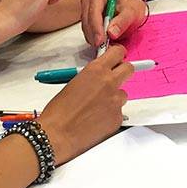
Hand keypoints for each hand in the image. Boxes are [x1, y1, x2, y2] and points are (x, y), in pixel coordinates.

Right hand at [38, 45, 131, 163]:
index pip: (118, 52)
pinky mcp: (118, 118)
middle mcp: (109, 83)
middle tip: (115, 78)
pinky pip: (119, 112)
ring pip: (123, 94)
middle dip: (123, 72)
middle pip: (129, 69)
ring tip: (97, 107)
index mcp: (96, 70)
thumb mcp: (74, 83)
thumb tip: (99, 77)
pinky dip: (110, 115)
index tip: (117, 59)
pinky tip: (96, 120)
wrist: (57, 134)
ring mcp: (116, 101)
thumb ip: (92, 77)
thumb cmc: (59, 111)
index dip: (118, 55)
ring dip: (114, 97)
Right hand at [80, 0, 145, 45]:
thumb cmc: (130, 7)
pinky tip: (103, 41)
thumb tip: (111, 33)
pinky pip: (87, 31)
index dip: (96, 28)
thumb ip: (122, 22)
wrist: (130, 7)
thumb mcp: (131, 13)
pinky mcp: (86, 19)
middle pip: (87, 20)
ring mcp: (86, 9)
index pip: (94, 11)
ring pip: (85, 27)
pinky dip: (93, 38)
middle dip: (94, 35)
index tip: (101, 41)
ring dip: (93, 38)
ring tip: (105, 44)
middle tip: (103, 46)